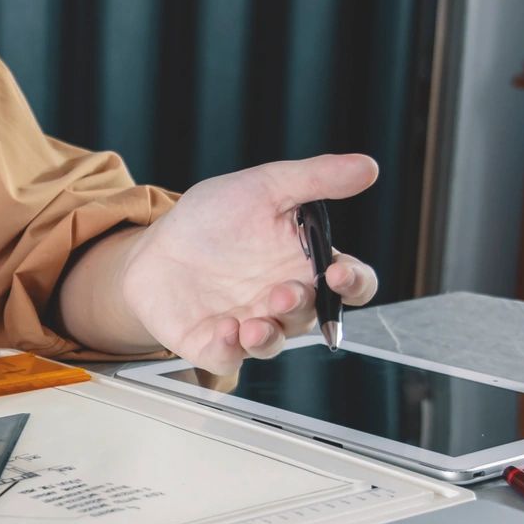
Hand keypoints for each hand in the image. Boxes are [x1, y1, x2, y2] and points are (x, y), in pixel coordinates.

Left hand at [117, 154, 381, 377]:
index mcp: (304, 264)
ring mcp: (249, 324)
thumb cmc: (214, 218)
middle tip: (282, 292)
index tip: (338, 272)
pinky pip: (228, 357)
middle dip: (300, 307)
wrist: (154, 244)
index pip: (351, 283)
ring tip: (253, 324)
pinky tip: (224, 330)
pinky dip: (228, 349)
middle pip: (312, 315)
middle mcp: (283, 299)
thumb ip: (316, 178)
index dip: (354, 283)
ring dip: (268, 337)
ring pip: (273, 343)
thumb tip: (368, 167)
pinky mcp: (213, 343)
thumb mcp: (264, 187)